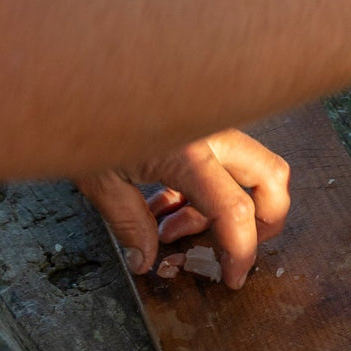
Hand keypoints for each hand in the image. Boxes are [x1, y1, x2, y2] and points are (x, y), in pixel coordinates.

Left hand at [73, 129, 290, 288]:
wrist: (78, 74)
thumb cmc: (83, 116)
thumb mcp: (99, 180)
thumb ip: (130, 223)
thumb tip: (147, 259)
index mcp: (188, 153)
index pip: (235, 210)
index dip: (242, 252)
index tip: (234, 276)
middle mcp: (213, 135)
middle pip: (272, 180)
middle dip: (265, 221)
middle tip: (238, 248)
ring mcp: (213, 125)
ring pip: (253, 170)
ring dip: (227, 208)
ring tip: (174, 228)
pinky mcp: (203, 123)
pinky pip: (226, 161)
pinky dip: (209, 190)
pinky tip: (168, 204)